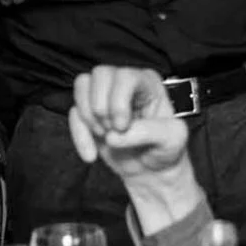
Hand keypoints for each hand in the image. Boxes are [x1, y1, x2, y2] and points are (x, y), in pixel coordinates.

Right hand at [69, 66, 191, 178]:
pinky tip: (92, 154)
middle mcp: (125, 83)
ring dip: (89, 116)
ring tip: (105, 137)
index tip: (123, 126)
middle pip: (100, 74)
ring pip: (82, 84)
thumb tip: (113, 136)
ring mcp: (104, 95)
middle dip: (102, 107)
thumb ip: (148, 133)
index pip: (126, 76)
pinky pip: (73, 112)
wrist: (150, 171)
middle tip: (114, 130)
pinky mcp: (89, 112)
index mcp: (148, 83)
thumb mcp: (172, 140)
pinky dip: (79, 135)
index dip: (118, 102)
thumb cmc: (165, 150)